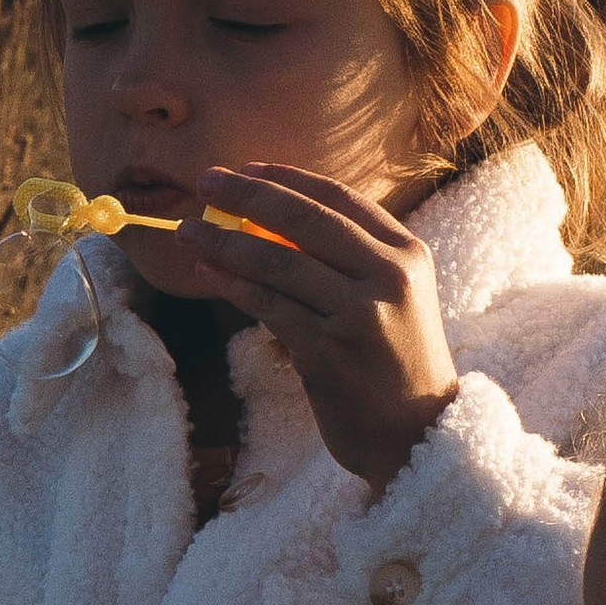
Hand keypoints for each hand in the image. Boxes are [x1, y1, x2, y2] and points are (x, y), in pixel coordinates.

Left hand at [184, 163, 458, 491]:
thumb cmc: (394, 363)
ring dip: (224, 242)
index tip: (244, 169)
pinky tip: (209, 273)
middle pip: (305, 219)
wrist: (417, 435)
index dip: (285, 178)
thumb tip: (269, 222)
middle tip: (204, 181)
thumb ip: (348, 259)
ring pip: (278, 262)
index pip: (339, 197)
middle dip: (247, 195)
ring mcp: (359, 314)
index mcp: (407, 253)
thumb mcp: (391, 298)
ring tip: (188, 231)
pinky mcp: (328, 352)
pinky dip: (233, 285)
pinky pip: (268, 306)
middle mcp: (389, 276)